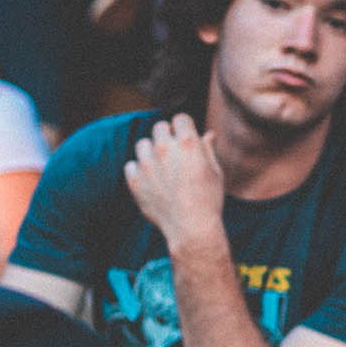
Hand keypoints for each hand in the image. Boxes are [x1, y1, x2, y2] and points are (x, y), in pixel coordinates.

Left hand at [124, 114, 224, 243]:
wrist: (191, 228)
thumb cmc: (208, 200)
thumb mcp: (215, 172)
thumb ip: (207, 150)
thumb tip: (207, 134)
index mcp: (188, 143)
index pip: (180, 118)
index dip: (184, 127)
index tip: (186, 137)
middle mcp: (165, 149)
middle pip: (159, 127)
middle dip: (167, 136)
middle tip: (174, 153)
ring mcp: (147, 164)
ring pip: (142, 144)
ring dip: (151, 151)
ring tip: (161, 167)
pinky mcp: (134, 180)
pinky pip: (131, 165)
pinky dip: (139, 170)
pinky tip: (151, 180)